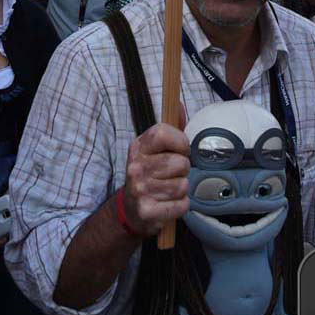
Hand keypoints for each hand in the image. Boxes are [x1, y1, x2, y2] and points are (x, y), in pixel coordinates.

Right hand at [122, 121, 189, 236]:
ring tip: (169, 189)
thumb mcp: (155, 148)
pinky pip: (181, 205)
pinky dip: (180, 205)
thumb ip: (171, 126)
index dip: (180, 142)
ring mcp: (140, 190)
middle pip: (180, 163)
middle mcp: (136, 166)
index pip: (163, 133)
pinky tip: (169, 203)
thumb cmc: (150, 174)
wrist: (131, 209)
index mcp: (139, 146)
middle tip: (172, 174)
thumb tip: (178, 103)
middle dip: (183, 170)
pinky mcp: (147, 211)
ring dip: (182, 189)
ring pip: (183, 185)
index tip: (180, 150)